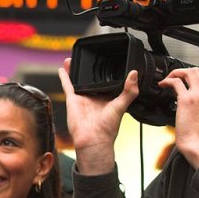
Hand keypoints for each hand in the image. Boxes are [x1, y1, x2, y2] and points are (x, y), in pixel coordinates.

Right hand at [58, 58, 138, 174]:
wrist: (93, 139)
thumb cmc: (107, 129)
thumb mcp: (121, 106)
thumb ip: (129, 91)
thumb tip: (135, 74)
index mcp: (108, 98)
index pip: (108, 81)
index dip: (108, 72)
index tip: (110, 61)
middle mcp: (95, 97)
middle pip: (92, 79)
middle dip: (91, 69)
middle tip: (92, 57)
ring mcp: (83, 98)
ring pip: (79, 80)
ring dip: (76, 69)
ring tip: (75, 57)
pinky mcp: (73, 99)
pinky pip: (68, 86)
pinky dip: (65, 77)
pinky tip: (63, 68)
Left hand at [157, 67, 198, 168]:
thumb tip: (192, 97)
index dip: (191, 76)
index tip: (183, 79)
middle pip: (196, 71)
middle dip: (182, 71)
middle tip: (174, 77)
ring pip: (187, 72)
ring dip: (175, 73)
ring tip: (168, 79)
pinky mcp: (187, 99)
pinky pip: (176, 82)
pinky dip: (168, 80)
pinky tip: (164, 84)